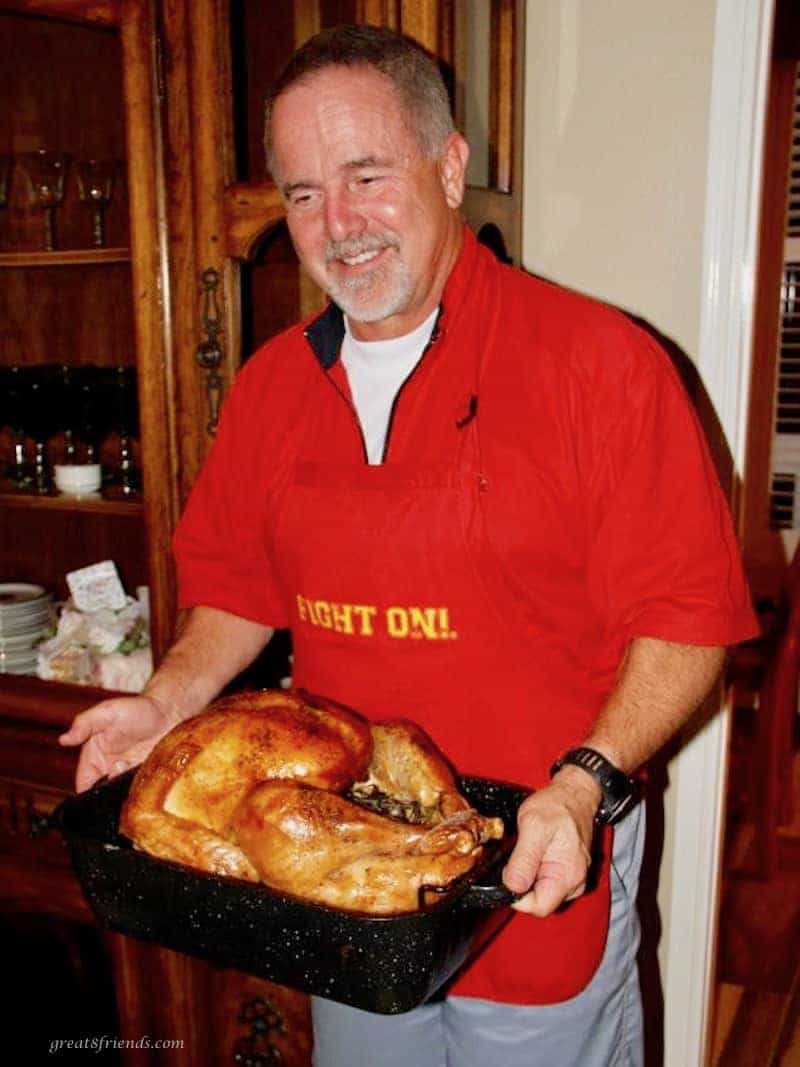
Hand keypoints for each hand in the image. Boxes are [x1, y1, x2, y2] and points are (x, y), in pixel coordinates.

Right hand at [58, 694, 178, 792]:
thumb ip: (85, 724)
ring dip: (126, 790)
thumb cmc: (137, 708)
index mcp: (94, 756)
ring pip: (121, 795)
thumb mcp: (108, 712)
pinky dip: (142, 792)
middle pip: (102, 794)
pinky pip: (140, 793)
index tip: (94, 792)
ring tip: (134, 766)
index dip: (86, 792)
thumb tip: (63, 740)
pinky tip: (147, 779)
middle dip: (108, 792)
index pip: (84, 783)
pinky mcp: (146, 778)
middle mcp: (110, 769)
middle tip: (120, 769)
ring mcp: (129, 775)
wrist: (171, 712)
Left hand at [502, 768, 599, 915]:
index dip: (517, 897)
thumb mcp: (533, 826)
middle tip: (519, 855)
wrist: (573, 795)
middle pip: (540, 902)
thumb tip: (512, 887)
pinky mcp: (568, 873)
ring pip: (542, 893)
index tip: (508, 875)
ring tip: (529, 850)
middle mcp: (574, 883)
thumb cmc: (556, 807)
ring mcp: (573, 879)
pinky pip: (547, 882)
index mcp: (567, 876)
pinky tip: (535, 853)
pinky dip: (536, 872)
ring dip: (529, 877)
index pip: (539, 907)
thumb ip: (523, 860)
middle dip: (523, 885)